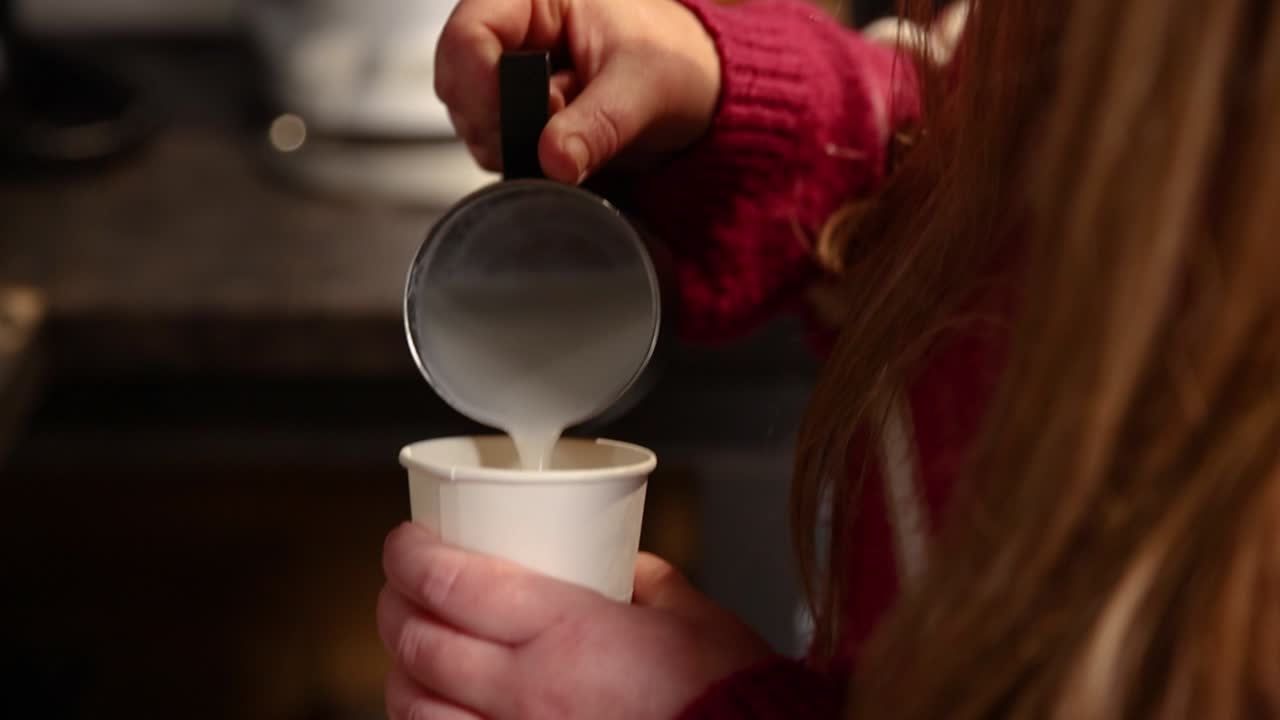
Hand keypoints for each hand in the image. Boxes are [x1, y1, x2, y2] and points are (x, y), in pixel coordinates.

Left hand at [377, 522, 772, 718]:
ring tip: (411, 651)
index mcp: (567, 633)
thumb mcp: (694, 618)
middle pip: (418, 640)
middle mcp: (529, 692)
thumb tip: (621, 565)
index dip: (409, 555)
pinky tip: (438, 709)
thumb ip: (648, 581)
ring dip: (399, 672)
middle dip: (394, 605)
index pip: (450, 582)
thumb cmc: (727, 700)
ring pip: (415, 707)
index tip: (405, 542)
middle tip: (402, 587)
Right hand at [435, 0, 721, 182]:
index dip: (482, 84)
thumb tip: (555, 159)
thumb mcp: (644, 89)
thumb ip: (599, 125)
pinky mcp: (514, 106)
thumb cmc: (677, 62)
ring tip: (566, 133)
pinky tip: (557, 147)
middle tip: (551, 131)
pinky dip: (517, 155)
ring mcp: (509, 67)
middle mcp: (514, 25)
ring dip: (507, 142)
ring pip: (467, 114)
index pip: (469, 32)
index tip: (517, 122)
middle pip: (456, 77)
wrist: (697, 91)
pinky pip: (489, 138)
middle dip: (494, 121)